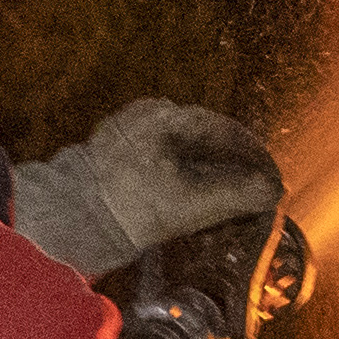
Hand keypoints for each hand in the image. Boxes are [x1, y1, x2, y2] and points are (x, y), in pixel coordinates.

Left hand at [14, 99, 283, 278]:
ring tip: (229, 199)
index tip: (273, 180)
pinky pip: (162, 162)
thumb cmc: (124, 209)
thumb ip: (236, 194)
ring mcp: (129, 136)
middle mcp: (149, 118)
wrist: (66, 221)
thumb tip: (271, 189)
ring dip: (209, 173)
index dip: (256, 158)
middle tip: (256, 191)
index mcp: (169, 117)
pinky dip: (183, 179)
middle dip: (234, 165)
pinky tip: (190, 202)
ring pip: (183, 151)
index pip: (227, 131)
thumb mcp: (190, 203)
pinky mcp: (114, 158)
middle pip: (206, 138)